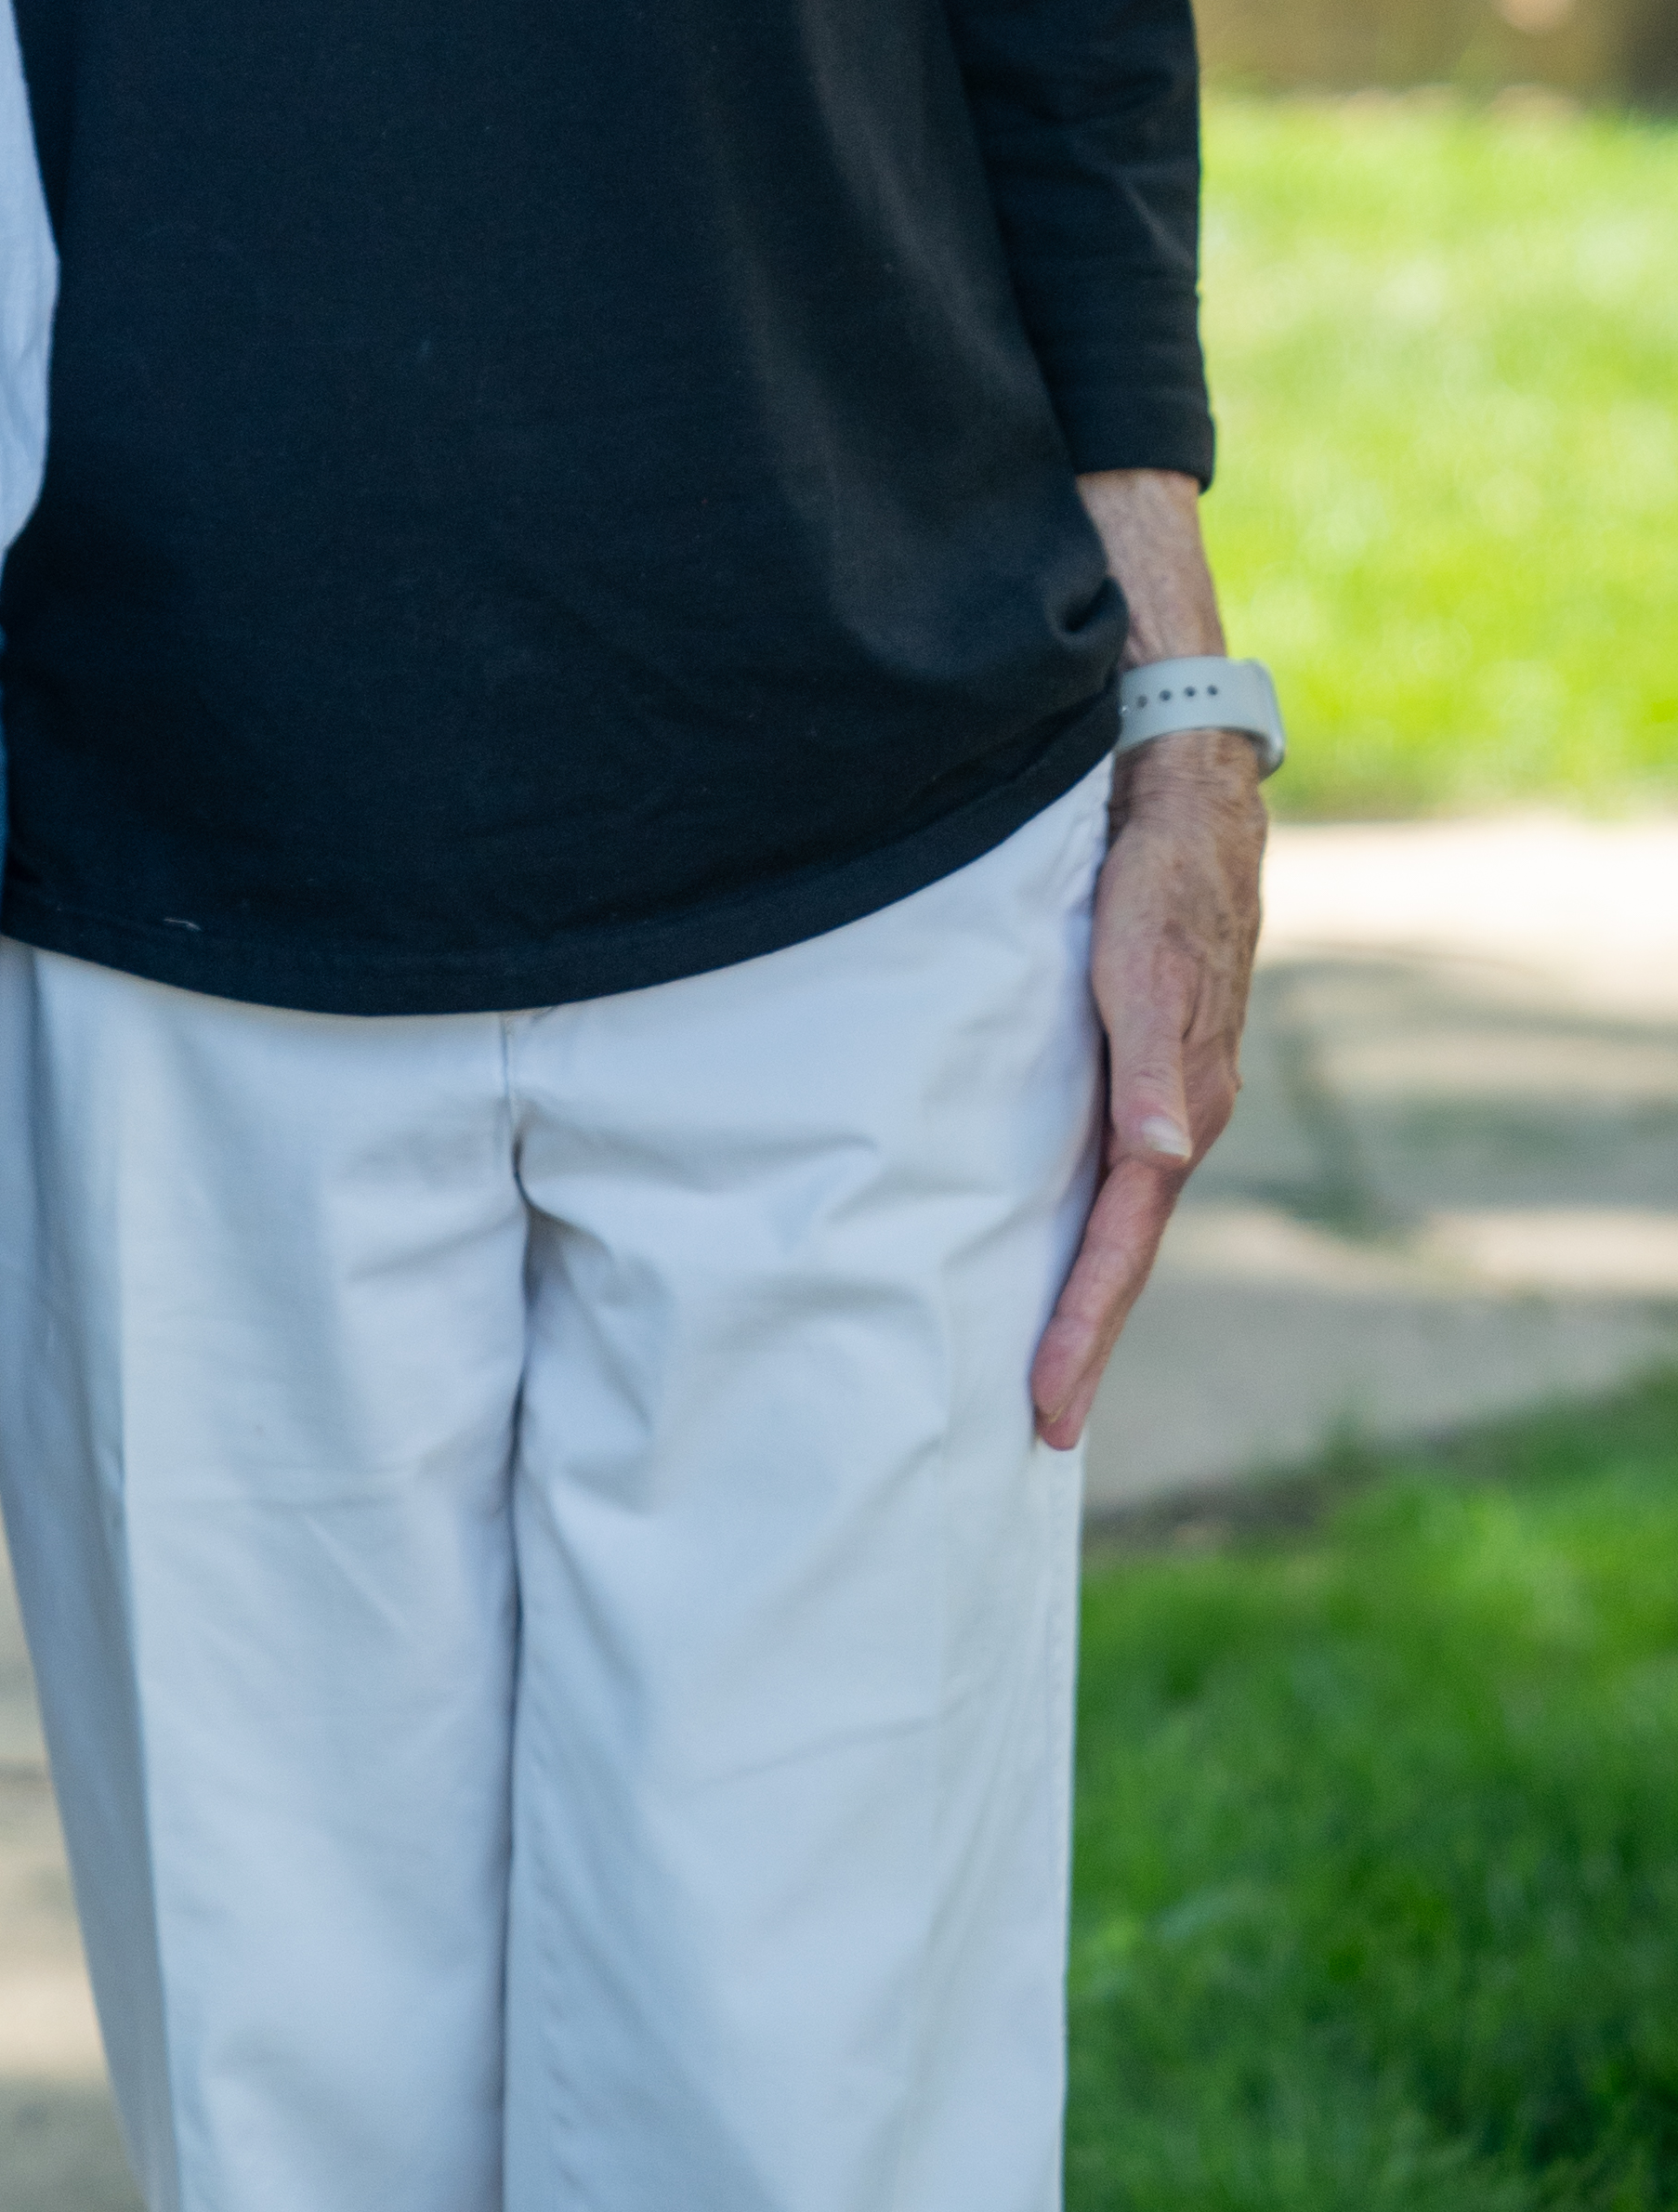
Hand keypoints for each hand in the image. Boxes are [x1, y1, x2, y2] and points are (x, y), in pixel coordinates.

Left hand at [1031, 729, 1263, 1447]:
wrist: (1188, 804)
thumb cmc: (1158, 883)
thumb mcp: (1144, 964)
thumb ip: (1150, 1061)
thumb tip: (1161, 1157)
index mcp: (1175, 1114)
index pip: (1120, 1245)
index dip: (1084, 1325)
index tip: (1047, 1404)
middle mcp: (1174, 1120)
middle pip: (1123, 1252)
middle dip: (1086, 1340)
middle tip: (1044, 1428)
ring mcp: (1162, 1099)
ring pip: (1119, 1218)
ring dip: (1087, 1291)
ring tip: (1048, 1364)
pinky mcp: (1139, 1067)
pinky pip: (1112, 1170)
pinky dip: (1089, 1226)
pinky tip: (1060, 1243)